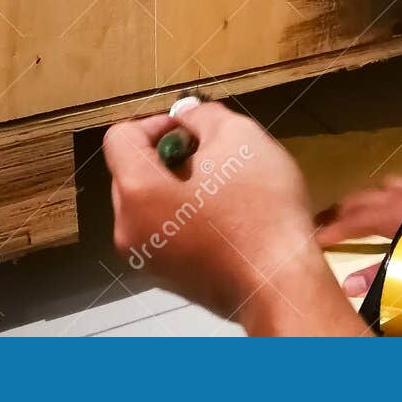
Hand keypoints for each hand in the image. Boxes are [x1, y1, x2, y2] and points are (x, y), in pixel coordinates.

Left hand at [103, 102, 365, 334]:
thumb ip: (203, 116)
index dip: (156, 123)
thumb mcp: (239, 137)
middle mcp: (127, 230)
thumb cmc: (260, 209)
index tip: (193, 132)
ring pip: (150, 205)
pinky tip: (226, 221)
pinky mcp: (168, 280)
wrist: (281, 285)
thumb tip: (187, 117)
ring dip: (179, 188)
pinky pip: (165, 233)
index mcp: (136, 192)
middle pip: (132, 172)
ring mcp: (145, 260)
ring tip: (223, 191)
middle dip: (168, 158)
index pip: (120, 138)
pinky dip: (185, 219)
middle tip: (213, 159)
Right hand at [315, 174, 401, 296]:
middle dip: (340, 211)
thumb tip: (349, 284)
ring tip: (354, 211)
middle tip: (324, 224)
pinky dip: (388, 192)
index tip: (312, 238)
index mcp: (389, 212)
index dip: (330, 230)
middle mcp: (397, 194)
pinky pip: (401, 184)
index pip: (350, 221)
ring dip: (364, 199)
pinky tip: (395, 199)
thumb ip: (379, 272)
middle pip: (360, 199)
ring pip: (379, 188)